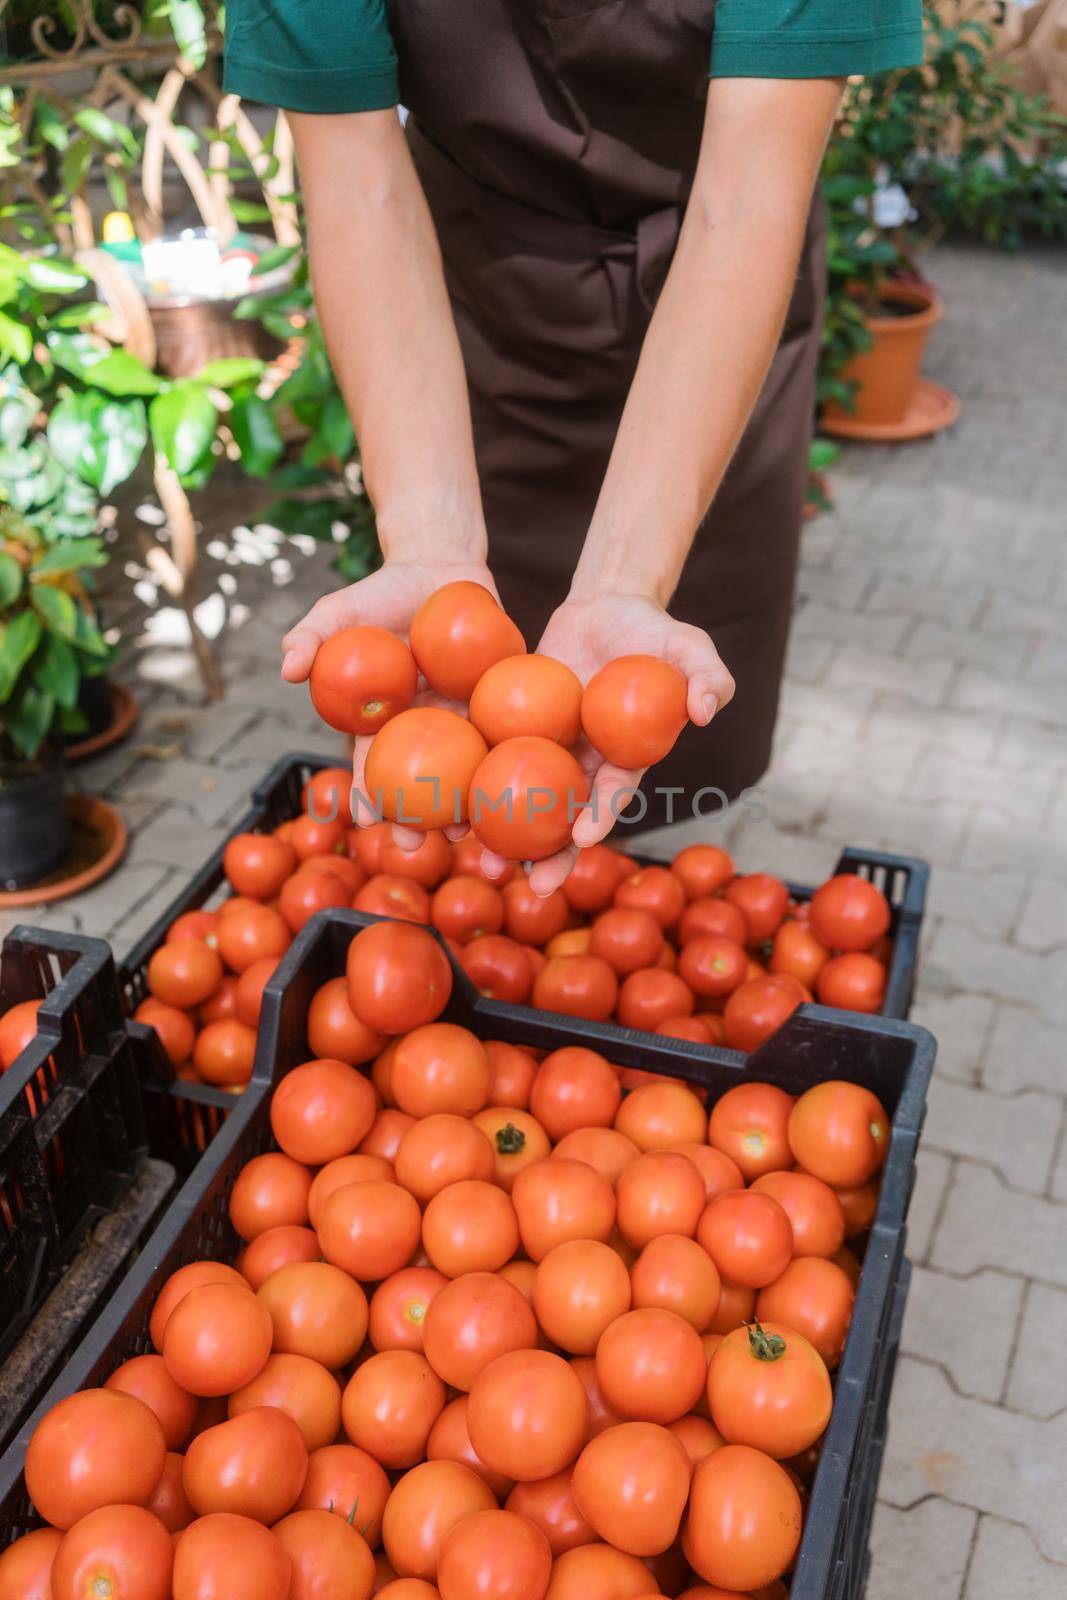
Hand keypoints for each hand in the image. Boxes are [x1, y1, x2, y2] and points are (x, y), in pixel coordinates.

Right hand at [282, 556, 496, 846]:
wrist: (440, 569)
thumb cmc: (382, 593)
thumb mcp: (340, 610)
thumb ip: (312, 634)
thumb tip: (287, 668)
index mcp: (383, 720)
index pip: (372, 763)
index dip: (367, 792)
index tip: (365, 818)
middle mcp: (423, 730)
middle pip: (418, 782)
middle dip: (415, 819)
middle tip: (414, 848)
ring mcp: (462, 721)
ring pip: (464, 773)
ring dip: (465, 807)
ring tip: (467, 837)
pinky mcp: (498, 705)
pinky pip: (505, 738)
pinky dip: (507, 764)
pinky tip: (513, 790)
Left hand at [479, 593, 734, 895]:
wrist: (606, 607)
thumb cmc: (654, 631)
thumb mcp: (689, 646)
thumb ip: (708, 676)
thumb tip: (707, 711)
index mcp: (625, 755)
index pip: (613, 792)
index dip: (602, 816)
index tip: (587, 838)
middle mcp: (585, 763)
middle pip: (568, 815)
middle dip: (555, 855)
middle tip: (537, 886)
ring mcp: (548, 749)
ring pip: (524, 800)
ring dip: (507, 835)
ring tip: (485, 863)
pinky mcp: (517, 729)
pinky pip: (494, 758)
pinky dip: (475, 783)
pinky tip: (451, 809)